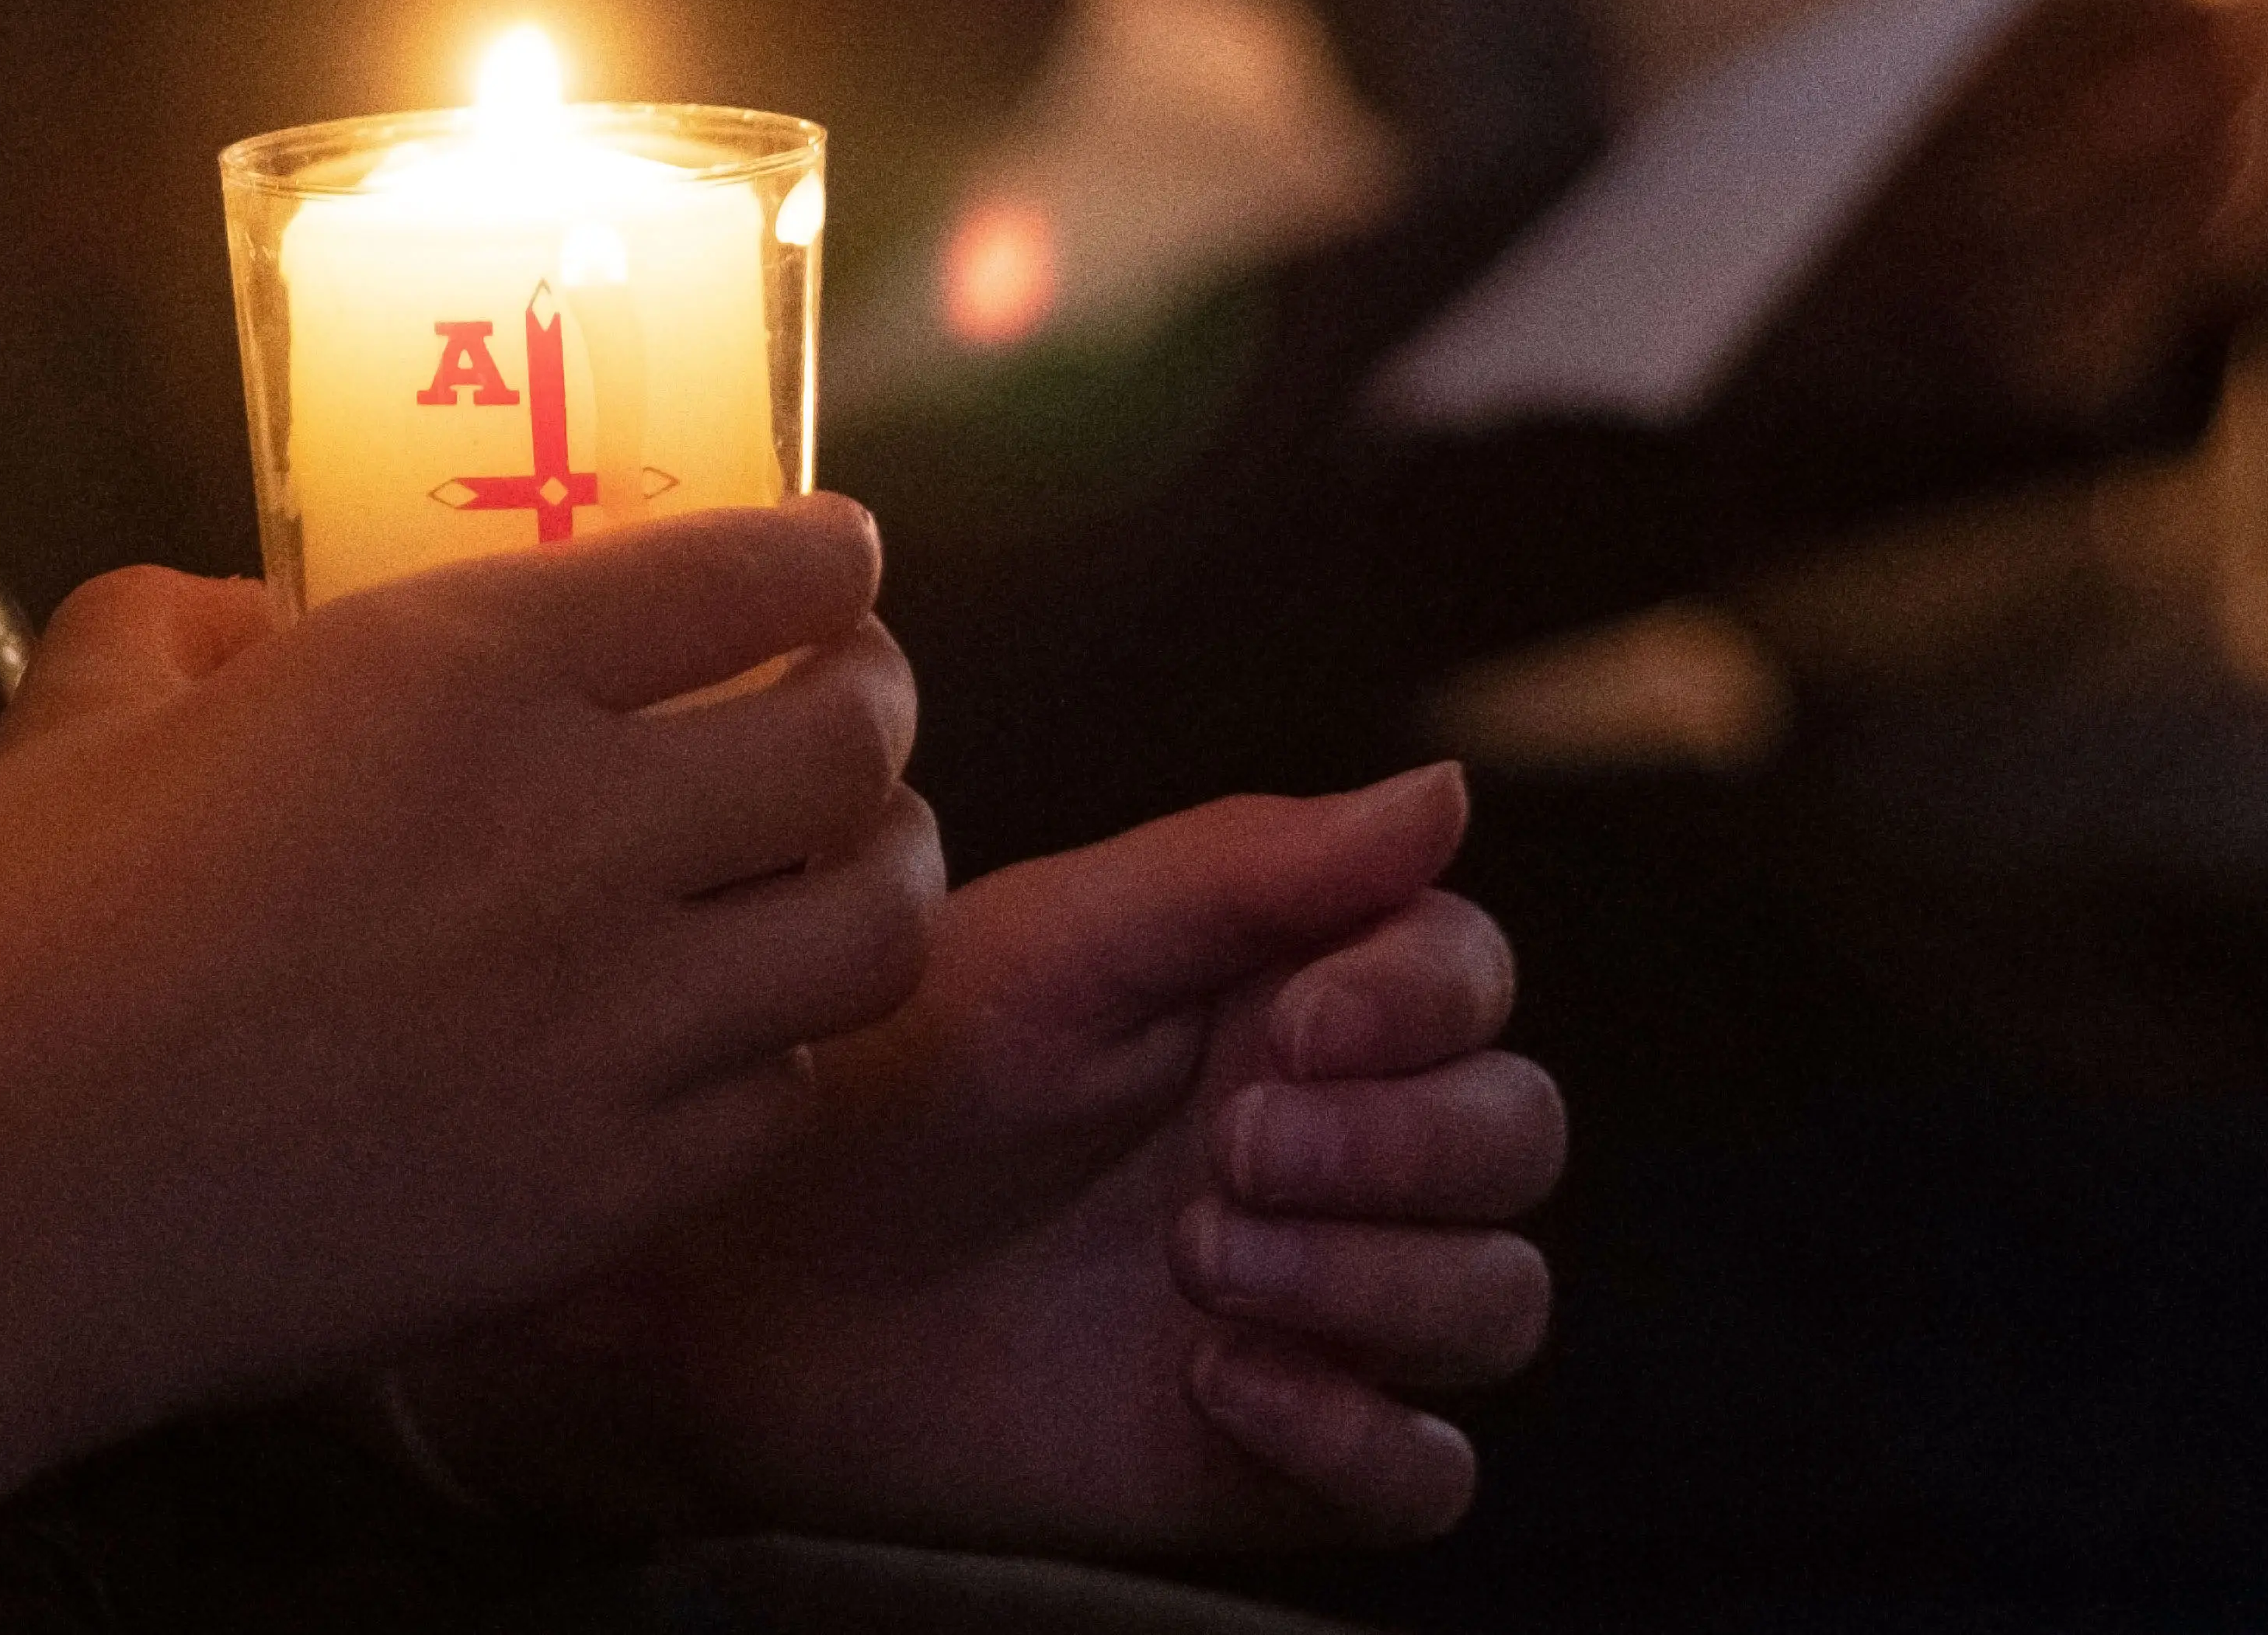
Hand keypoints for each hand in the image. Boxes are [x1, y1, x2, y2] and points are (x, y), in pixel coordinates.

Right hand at [0, 501, 941, 1563]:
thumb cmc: (20, 940)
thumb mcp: (88, 706)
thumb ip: (186, 616)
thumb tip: (251, 612)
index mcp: (468, 675)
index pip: (756, 575)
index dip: (833, 562)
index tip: (841, 568)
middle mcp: (582, 829)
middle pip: (858, 741)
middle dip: (882, 705)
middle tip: (856, 713)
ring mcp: (615, 1019)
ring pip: (877, 925)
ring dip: (885, 877)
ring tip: (849, 869)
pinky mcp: (611, 1183)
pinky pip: (788, 1096)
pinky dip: (784, 1053)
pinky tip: (738, 1039)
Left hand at [410, 764, 1560, 1552]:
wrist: (752, 1282)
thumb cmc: (890, 1079)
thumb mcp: (1058, 945)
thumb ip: (1255, 867)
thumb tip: (1444, 793)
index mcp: (1298, 996)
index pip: (1470, 978)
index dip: (1420, 1005)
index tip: (1292, 1032)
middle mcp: (1342, 1143)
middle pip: (1515, 1136)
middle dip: (1399, 1149)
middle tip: (1226, 1158)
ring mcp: (1325, 1300)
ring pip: (1496, 1299)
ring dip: (1376, 1284)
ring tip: (1198, 1264)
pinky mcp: (1287, 1449)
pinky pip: (1427, 1474)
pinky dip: (1364, 1438)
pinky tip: (1221, 1385)